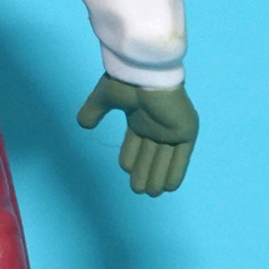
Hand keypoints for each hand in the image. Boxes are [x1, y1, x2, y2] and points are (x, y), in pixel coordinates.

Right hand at [76, 76, 198, 196]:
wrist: (148, 75)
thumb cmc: (128, 82)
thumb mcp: (105, 97)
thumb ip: (94, 110)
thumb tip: (83, 124)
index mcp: (141, 114)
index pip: (136, 142)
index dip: (131, 157)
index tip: (127, 169)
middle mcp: (157, 123)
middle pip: (150, 153)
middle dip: (144, 172)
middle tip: (137, 190)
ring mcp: (172, 128)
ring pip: (164, 158)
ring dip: (157, 176)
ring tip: (149, 193)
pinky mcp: (186, 131)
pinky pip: (181, 157)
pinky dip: (175, 172)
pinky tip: (167, 188)